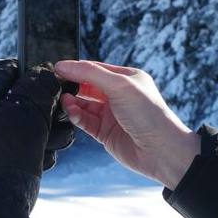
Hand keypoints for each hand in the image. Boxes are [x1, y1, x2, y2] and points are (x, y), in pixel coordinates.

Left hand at [0, 59, 73, 180]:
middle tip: (56, 120)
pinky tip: (40, 161)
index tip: (47, 80)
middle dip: (39, 111)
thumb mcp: (26, 116)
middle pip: (9, 104)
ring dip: (37, 133)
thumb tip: (44, 71)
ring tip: (52, 144)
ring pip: (11, 130)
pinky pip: (5, 153)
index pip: (1, 74)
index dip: (27, 73)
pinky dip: (25, 154)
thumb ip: (36, 88)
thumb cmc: (3, 162)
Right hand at [55, 60, 200, 189]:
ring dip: (72, 102)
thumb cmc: (148, 114)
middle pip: (86, 86)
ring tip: (63, 101)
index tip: (57, 69)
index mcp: (126, 79)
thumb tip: (63, 66)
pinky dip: (76, 117)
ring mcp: (111, 115)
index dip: (76, 69)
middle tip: (55, 85)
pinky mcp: (105, 132)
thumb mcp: (119, 86)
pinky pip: (85, 121)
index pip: (94, 69)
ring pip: (83, 105)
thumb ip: (89, 74)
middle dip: (71, 86)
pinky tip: (72, 113)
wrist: (162, 151)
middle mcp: (118, 96)